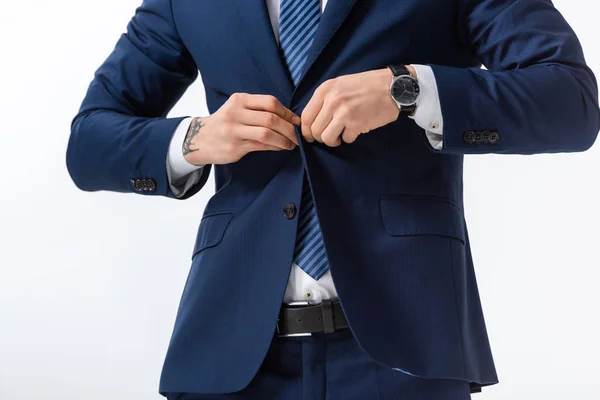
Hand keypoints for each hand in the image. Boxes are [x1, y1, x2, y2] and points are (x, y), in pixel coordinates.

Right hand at [183, 93, 300, 164]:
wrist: (199, 139)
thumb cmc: (225, 123)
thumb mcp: (238, 109)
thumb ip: (259, 110)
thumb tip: (290, 119)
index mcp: (239, 100)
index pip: (270, 102)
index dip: (287, 112)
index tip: (297, 121)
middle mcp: (235, 113)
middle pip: (271, 118)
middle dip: (289, 129)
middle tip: (298, 136)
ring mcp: (234, 130)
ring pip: (267, 134)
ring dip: (284, 140)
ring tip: (292, 144)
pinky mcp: (235, 147)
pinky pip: (261, 146)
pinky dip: (275, 147)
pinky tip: (281, 148)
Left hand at [301, 67, 410, 145]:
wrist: (394, 87)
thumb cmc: (367, 86)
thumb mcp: (340, 84)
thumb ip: (325, 100)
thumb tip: (312, 121)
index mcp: (325, 89)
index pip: (305, 116)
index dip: (306, 130)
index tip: (311, 136)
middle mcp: (332, 100)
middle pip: (314, 130)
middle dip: (320, 137)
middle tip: (330, 135)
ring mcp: (343, 112)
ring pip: (326, 138)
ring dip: (333, 140)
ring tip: (341, 135)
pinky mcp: (356, 124)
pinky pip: (345, 140)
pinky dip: (349, 138)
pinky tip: (356, 129)